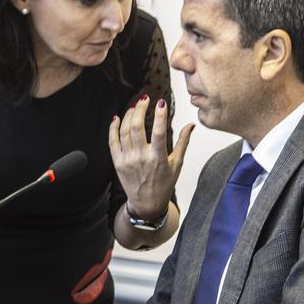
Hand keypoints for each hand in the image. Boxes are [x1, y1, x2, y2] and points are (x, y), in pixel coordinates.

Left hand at [110, 95, 193, 219]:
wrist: (147, 204)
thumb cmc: (164, 184)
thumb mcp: (178, 164)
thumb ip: (183, 142)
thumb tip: (191, 125)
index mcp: (158, 158)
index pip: (159, 132)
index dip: (160, 115)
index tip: (161, 102)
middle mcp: (141, 158)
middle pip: (137, 127)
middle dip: (140, 109)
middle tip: (145, 99)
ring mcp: (127, 160)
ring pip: (124, 131)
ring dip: (128, 115)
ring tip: (134, 106)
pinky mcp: (117, 162)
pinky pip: (112, 141)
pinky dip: (113, 128)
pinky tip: (117, 118)